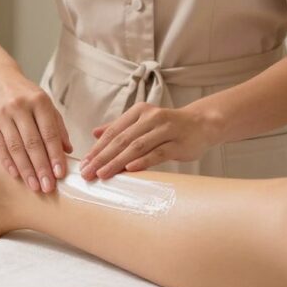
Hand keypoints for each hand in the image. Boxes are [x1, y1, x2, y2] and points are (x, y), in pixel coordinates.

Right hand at [0, 64, 72, 192]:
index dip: (55, 155)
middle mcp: (20, 106)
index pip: (49, 133)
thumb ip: (57, 125)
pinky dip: (8, 162)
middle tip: (48, 187)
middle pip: (32, 143)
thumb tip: (67, 150)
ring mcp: (2, 114)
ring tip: (34, 186)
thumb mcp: (44, 103)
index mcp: (39, 101)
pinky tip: (16, 175)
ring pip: (15, 147)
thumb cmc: (24, 94)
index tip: (60, 174)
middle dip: (42, 167)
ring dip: (26, 169)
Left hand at [80, 103, 223, 179]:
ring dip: (117, 161)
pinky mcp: (179, 143)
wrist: (202, 124)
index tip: (85, 163)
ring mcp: (166, 129)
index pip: (113, 131)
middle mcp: (151, 117)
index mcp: (139, 111)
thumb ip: (120, 127)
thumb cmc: (168, 126)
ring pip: (137, 147)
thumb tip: (95, 133)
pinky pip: (158, 153)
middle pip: (121, 140)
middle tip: (88, 172)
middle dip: (102, 157)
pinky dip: (143, 161)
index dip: (97, 148)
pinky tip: (130, 170)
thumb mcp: (143, 122)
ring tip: (103, 174)